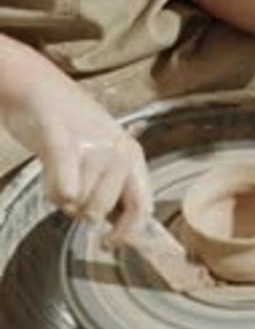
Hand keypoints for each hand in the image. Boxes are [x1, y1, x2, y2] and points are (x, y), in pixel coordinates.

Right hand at [0, 39, 151, 242]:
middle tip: (67, 192)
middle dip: (80, 211)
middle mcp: (117, 150)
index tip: (111, 244)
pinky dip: (59, 191)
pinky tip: (58, 188)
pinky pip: (65, 183)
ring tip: (54, 173)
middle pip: (101, 210)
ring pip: (76, 201)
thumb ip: (115, 187)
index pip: (142, 207)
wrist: (36, 85)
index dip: (128, 233)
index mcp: (131, 155)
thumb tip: (123, 232)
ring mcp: (92, 144)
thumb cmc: (68, 125)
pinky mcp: (62, 138)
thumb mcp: (104, 152)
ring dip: (59, 196)